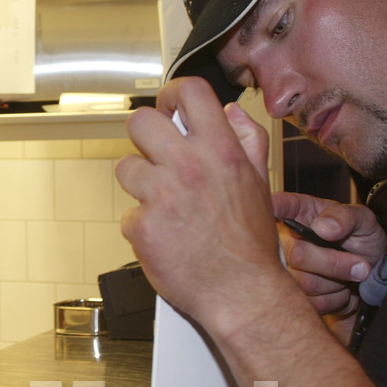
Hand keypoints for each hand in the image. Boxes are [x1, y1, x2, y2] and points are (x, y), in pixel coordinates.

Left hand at [116, 78, 295, 342]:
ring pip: (126, 167)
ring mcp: (162, 196)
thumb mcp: (260, 183)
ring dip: (141, 184)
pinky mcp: (142, 226)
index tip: (170, 109)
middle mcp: (189, 167)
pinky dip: (143, 226)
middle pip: (140, 121)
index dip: (172, 95)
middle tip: (156, 155)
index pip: (189, 92)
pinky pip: (129, 213)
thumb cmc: (250, 245)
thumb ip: (247, 141)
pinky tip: (166, 237)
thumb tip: (231, 113)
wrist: (242, 294)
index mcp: (221, 152)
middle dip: (145, 137)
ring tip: (165, 205)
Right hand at [271, 192, 386, 341]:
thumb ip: (345, 217)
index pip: (279, 205)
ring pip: (307, 283)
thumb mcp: (363, 220)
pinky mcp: (297, 296)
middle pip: (296, 255)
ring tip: (348, 273)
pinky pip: (314, 302)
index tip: (275, 208)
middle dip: (334, 262)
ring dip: (338, 281)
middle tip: (360, 263)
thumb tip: (323, 228)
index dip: (274, 207)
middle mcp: (287, 240)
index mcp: (299, 213)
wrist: (371, 276)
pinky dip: (336, 298)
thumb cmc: (362, 240)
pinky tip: (340, 288)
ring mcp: (289, 270)